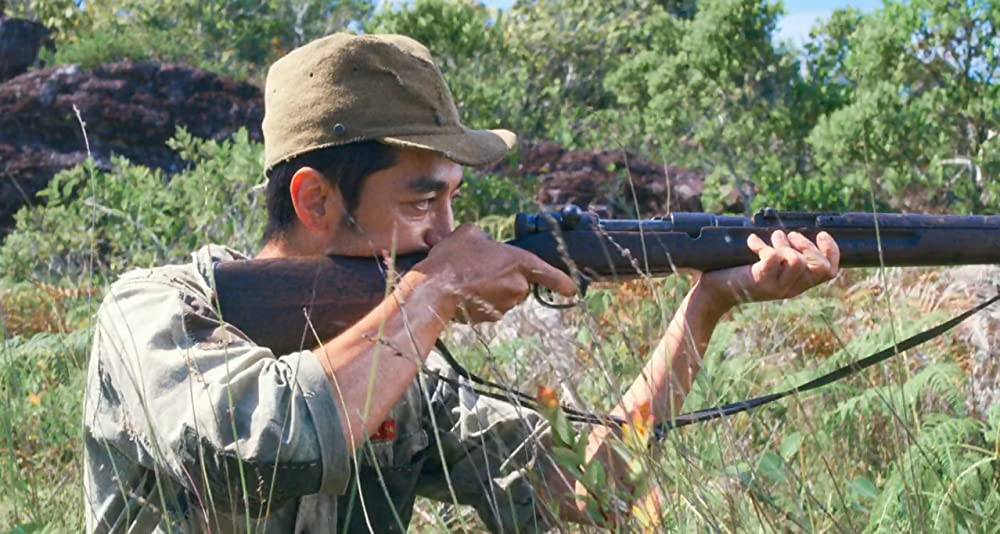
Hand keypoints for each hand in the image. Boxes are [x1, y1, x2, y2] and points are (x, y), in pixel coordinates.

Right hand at [412, 224, 576, 322]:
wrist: (434, 289)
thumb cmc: (453, 258)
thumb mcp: (470, 233)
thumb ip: (485, 238)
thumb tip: (484, 244)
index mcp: (519, 262)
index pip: (549, 274)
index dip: (562, 282)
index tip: (572, 289)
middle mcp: (518, 286)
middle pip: (520, 282)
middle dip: (506, 276)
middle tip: (481, 267)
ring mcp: (505, 304)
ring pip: (505, 295)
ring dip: (492, 288)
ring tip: (468, 278)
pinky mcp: (491, 318)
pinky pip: (492, 307)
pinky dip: (482, 301)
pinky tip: (465, 291)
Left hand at [700, 230, 839, 308]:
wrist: (715, 291)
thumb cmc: (741, 274)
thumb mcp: (769, 267)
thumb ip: (786, 255)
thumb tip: (794, 230)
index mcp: (798, 284)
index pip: (830, 272)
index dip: (832, 251)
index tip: (820, 234)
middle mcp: (791, 288)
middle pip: (820, 267)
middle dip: (807, 245)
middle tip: (790, 236)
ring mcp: (777, 287)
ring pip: (798, 261)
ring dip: (784, 243)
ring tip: (771, 239)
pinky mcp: (761, 281)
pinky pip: (773, 257)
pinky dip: (762, 245)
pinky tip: (752, 243)